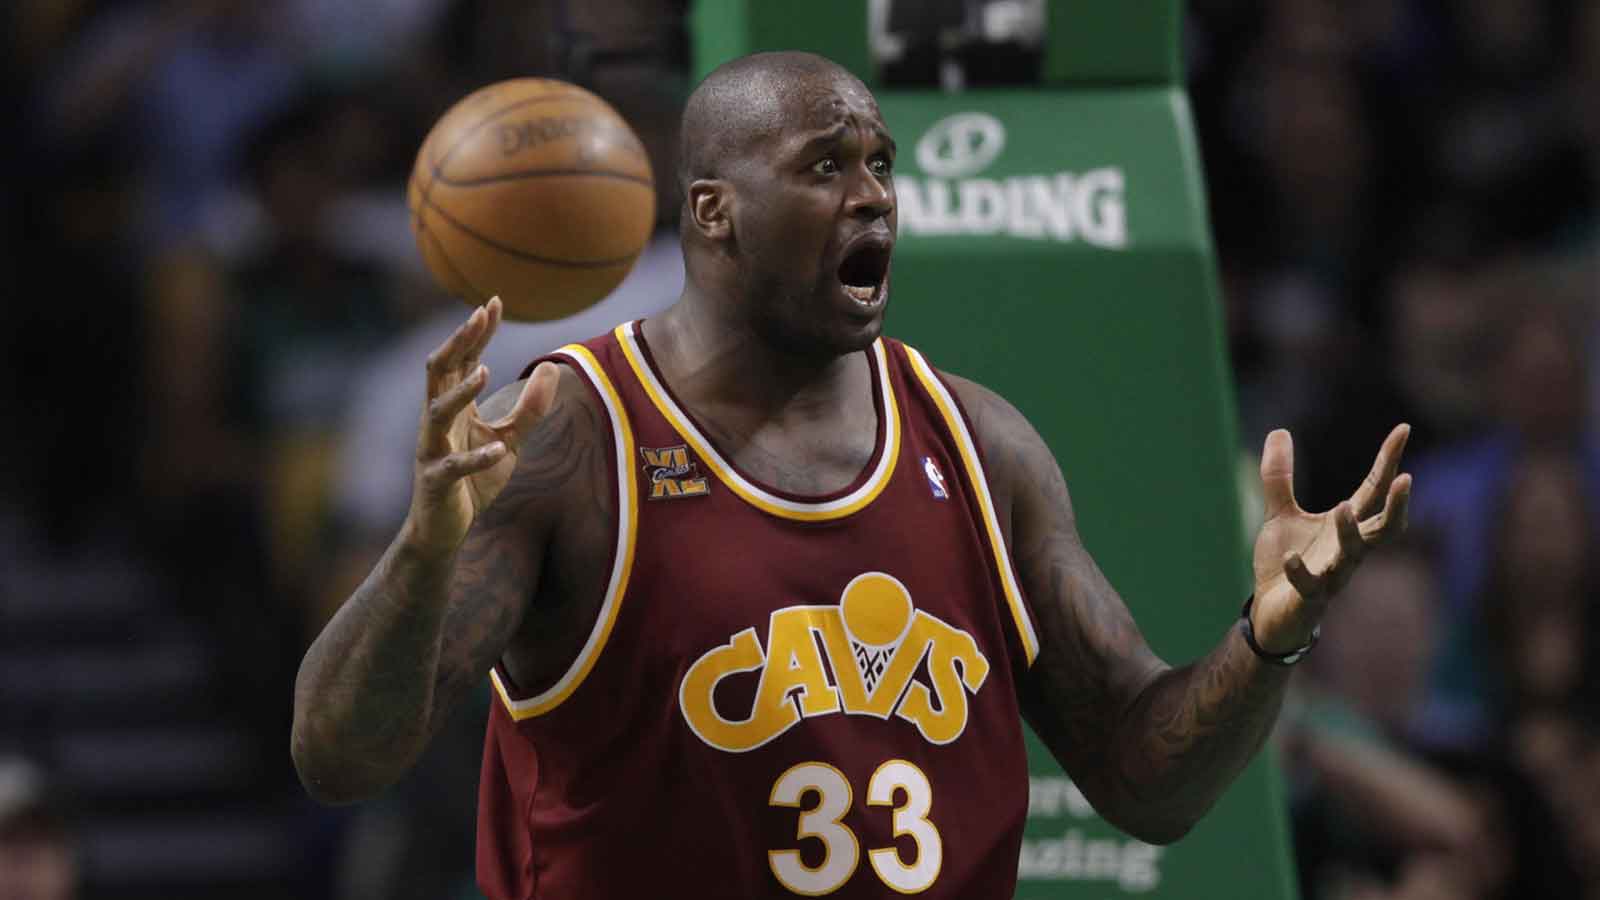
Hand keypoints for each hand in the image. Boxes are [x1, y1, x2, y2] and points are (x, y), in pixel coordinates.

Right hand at [403, 297, 558, 556]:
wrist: (444, 530)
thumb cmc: (474, 481)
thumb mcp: (510, 439)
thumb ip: (531, 408)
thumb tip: (551, 367)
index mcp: (452, 407)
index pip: (461, 359)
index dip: (476, 332)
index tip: (494, 302)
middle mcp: (436, 421)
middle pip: (439, 371)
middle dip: (457, 342)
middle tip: (477, 315)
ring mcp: (432, 450)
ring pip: (436, 412)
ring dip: (459, 392)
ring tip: (481, 372)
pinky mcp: (436, 482)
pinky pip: (453, 467)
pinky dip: (475, 457)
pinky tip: (497, 448)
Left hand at [1250, 425, 1411, 651]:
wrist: (1271, 611)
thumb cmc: (1286, 561)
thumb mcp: (1281, 513)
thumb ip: (1279, 476)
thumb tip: (1278, 430)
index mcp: (1344, 526)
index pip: (1374, 490)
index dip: (1389, 461)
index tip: (1403, 429)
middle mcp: (1347, 550)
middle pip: (1384, 528)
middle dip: (1397, 506)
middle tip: (1407, 479)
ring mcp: (1331, 575)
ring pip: (1354, 556)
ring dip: (1351, 533)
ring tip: (1342, 507)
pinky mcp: (1308, 598)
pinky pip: (1311, 586)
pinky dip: (1302, 571)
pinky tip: (1292, 557)